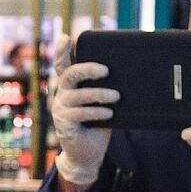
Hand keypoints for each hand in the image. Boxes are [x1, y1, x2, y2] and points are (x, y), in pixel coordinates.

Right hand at [49, 37, 115, 188]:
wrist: (89, 154)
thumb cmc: (98, 124)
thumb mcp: (103, 102)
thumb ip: (106, 88)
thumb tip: (128, 73)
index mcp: (70, 86)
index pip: (63, 64)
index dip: (62, 50)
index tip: (67, 37)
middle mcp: (62, 94)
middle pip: (69, 74)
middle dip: (87, 68)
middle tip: (106, 70)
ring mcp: (61, 109)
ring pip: (78, 95)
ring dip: (100, 94)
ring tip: (116, 96)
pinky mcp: (65, 123)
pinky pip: (81, 113)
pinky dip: (97, 112)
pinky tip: (109, 113)